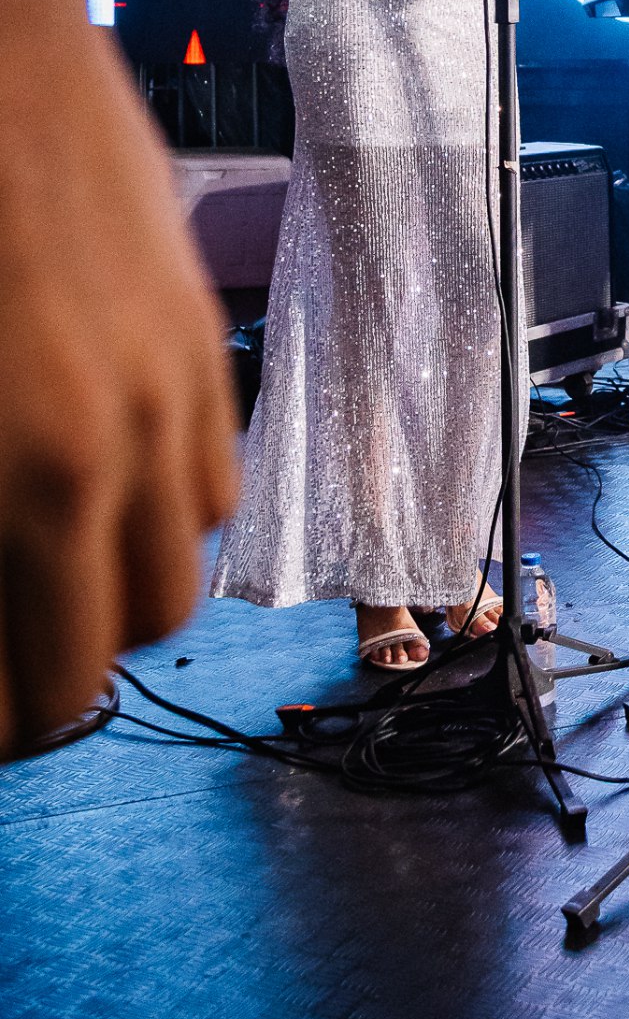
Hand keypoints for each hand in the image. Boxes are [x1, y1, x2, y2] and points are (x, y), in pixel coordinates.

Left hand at [0, 17, 236, 754]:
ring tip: (34, 575)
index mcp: (25, 478)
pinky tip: (90, 480)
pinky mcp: (193, 331)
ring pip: (177, 572)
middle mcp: (112, 447)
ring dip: (107, 599)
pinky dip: (159, 513)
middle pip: (110, 653)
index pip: (31, 687)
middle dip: (41, 683)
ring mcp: (169, 387)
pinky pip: (214, 476)